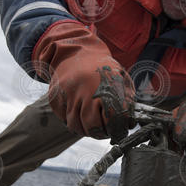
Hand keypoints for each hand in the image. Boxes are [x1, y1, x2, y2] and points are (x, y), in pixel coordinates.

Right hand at [33, 21, 134, 143]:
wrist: (77, 52)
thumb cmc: (104, 70)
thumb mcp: (121, 79)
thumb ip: (127, 101)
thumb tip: (130, 125)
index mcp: (106, 84)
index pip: (113, 117)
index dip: (117, 129)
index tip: (119, 131)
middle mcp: (87, 89)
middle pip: (92, 125)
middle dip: (101, 133)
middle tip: (105, 132)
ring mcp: (69, 93)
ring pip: (76, 125)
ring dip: (86, 131)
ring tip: (93, 125)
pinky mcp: (56, 96)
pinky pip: (64, 119)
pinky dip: (73, 122)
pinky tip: (80, 115)